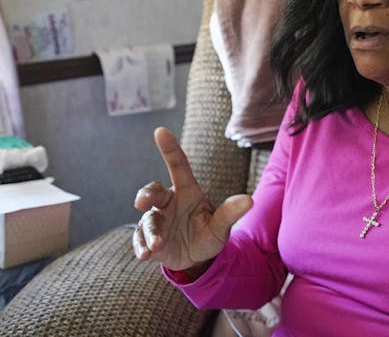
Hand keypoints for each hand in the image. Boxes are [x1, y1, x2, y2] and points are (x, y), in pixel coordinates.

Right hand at [133, 127, 252, 272]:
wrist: (196, 258)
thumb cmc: (208, 234)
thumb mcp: (220, 226)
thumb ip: (230, 213)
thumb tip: (249, 200)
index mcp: (186, 191)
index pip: (178, 165)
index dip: (170, 148)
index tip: (160, 131)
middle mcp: (168, 202)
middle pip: (153, 191)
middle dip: (146, 194)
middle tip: (143, 202)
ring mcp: (157, 220)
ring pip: (148, 220)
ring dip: (150, 232)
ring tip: (156, 245)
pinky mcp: (148, 238)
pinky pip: (140, 238)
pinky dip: (141, 246)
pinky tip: (145, 254)